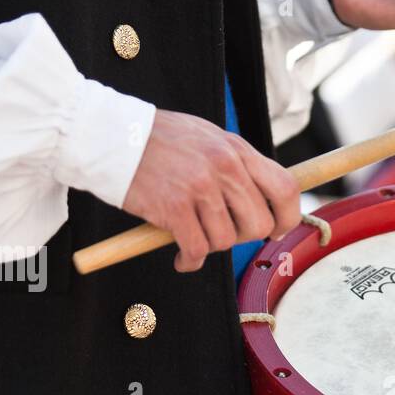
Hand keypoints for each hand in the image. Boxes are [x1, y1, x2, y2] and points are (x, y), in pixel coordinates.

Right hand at [122, 110, 300, 272]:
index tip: (274, 230)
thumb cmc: (157, 141)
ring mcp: (200, 187)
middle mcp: (224, 166)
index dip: (287, 218)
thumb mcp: (207, 139)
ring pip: (226, 240)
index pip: (286, 188)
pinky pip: (196, 250)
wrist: (107, 134)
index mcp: (236, 149)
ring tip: (191, 235)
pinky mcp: (174, 208)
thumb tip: (263, 200)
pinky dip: (189, 261)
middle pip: (259, 224)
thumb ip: (236, 165)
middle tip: (220, 233)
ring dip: (209, 246)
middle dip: (242, 237)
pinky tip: (180, 257)